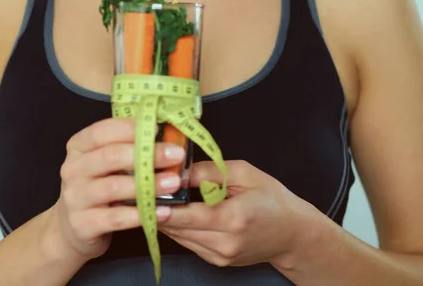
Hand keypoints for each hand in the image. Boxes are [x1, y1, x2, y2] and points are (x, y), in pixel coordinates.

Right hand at [43, 117, 185, 261]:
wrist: (71, 228)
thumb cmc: (96, 186)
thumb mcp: (103, 163)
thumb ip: (125, 147)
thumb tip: (165, 135)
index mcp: (77, 146)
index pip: (102, 131)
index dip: (130, 128)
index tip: (158, 129)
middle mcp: (72, 169)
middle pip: (110, 156)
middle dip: (147, 154)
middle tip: (176, 154)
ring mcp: (75, 197)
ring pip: (114, 187)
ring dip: (147, 184)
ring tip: (174, 182)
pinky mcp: (82, 224)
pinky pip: (116, 218)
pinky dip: (142, 214)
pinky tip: (163, 211)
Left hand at [158, 159, 318, 268]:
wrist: (293, 234)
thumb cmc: (271, 198)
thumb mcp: (244, 173)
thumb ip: (210, 171)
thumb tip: (179, 171)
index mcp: (234, 218)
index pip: (190, 215)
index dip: (163, 207)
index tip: (143, 194)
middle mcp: (226, 242)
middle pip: (179, 228)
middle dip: (157, 209)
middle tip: (139, 189)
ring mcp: (221, 256)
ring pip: (179, 237)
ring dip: (163, 219)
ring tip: (147, 197)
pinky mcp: (217, 261)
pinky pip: (188, 242)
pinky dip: (177, 227)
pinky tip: (169, 210)